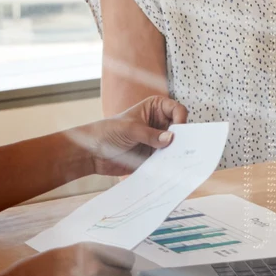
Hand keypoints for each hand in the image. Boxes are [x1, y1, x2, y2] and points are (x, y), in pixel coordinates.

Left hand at [74, 93, 188, 177]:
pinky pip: (166, 159)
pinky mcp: (154, 155)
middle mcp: (159, 123)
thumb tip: (170, 139)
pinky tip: (168, 167)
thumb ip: (151, 134)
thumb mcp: (130, 129)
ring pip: (174, 145)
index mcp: (155, 108)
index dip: (180, 120)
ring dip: (175, 152)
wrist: (92, 153)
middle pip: (179, 128)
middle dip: (181, 138)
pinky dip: (168, 163)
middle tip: (182, 147)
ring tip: (176, 159)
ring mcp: (157, 140)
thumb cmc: (107, 132)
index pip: (177, 110)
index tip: (178, 132)